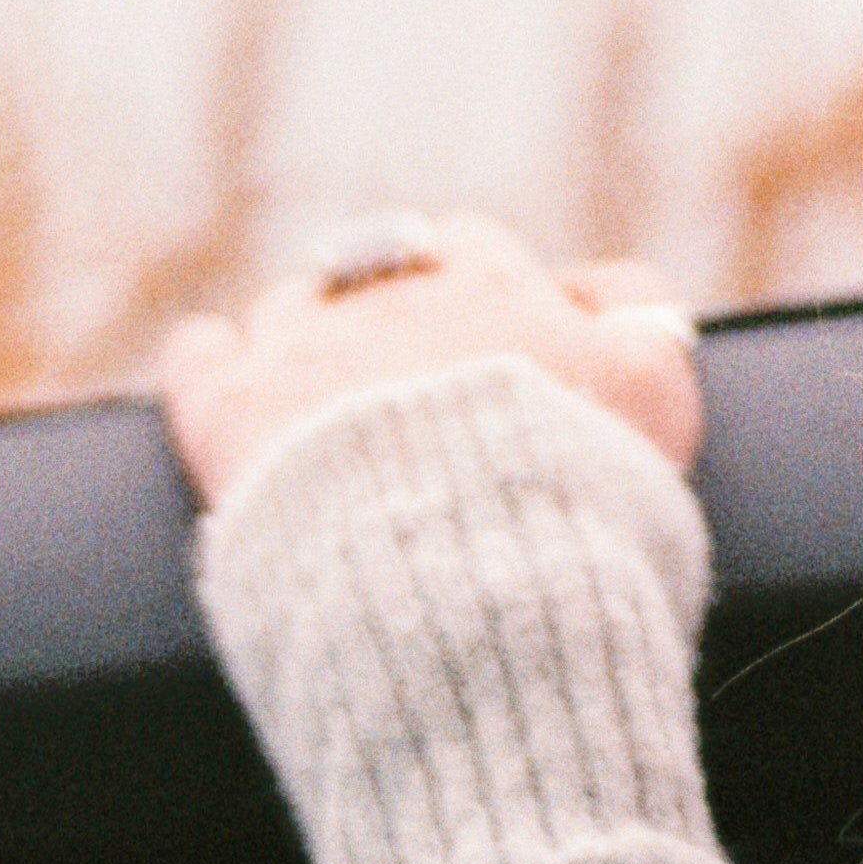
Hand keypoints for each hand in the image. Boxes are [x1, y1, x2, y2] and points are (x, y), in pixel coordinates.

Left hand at [161, 216, 703, 509]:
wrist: (474, 610)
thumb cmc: (585, 530)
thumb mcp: (659, 421)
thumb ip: (647, 339)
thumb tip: (611, 301)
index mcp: (509, 297)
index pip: (487, 254)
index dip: (488, 294)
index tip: (489, 337)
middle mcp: (405, 302)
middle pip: (393, 263)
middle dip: (396, 305)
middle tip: (400, 371)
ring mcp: (310, 350)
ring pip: (297, 303)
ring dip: (306, 337)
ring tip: (313, 400)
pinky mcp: (232, 409)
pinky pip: (203, 352)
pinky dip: (211, 359)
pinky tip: (218, 370)